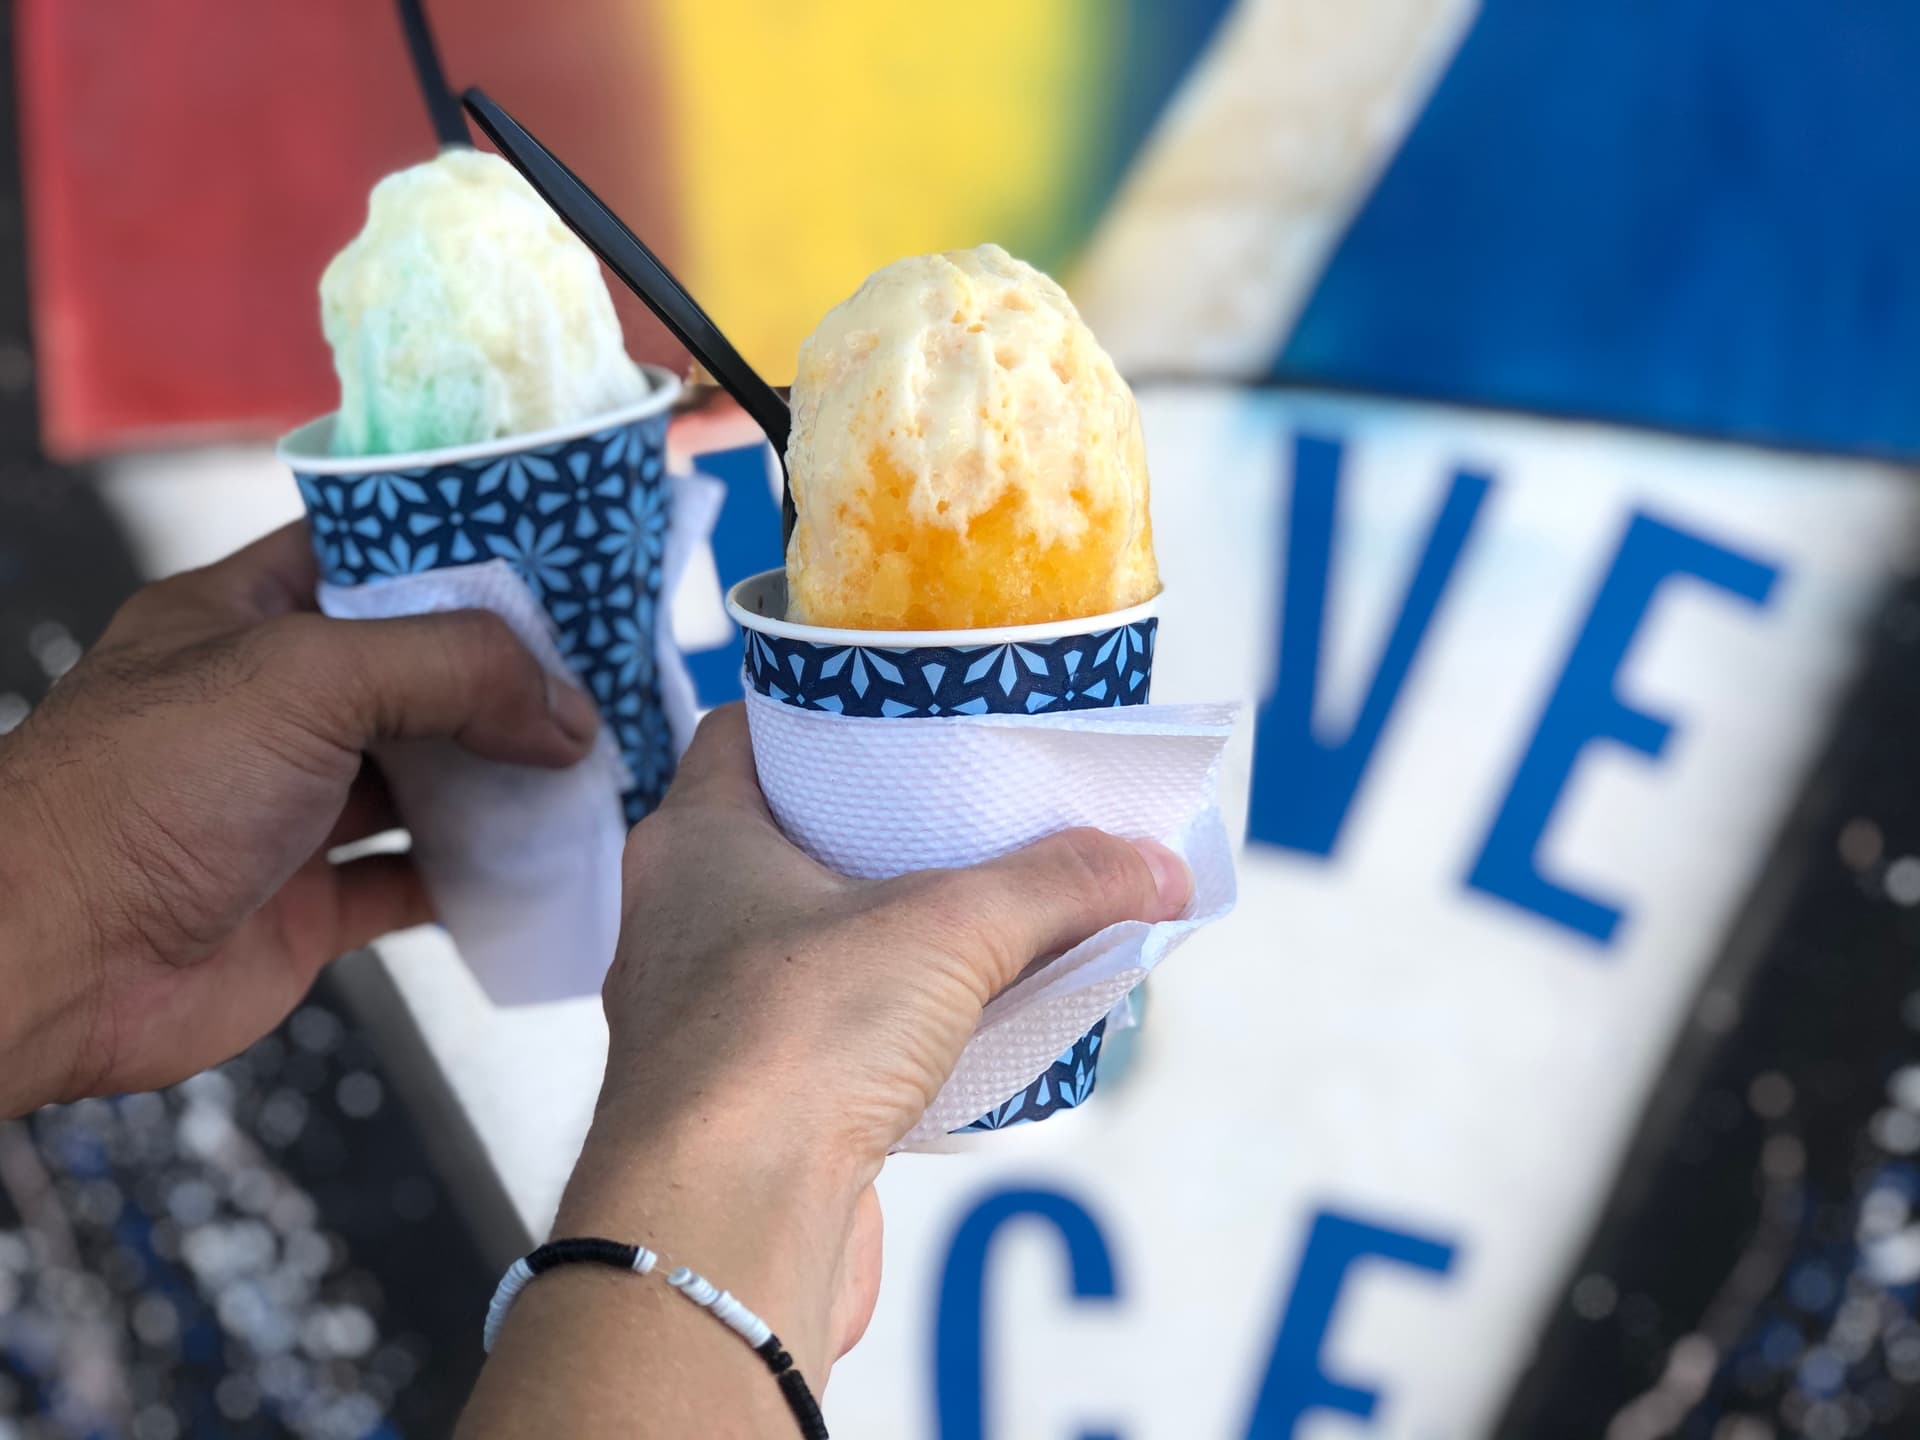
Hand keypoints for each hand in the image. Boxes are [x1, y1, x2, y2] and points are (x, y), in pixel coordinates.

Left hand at [0, 521, 598, 1115]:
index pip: (368, 557)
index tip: (558, 563)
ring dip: (504, 774)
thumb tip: (568, 712)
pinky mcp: (308, 902)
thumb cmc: (143, 793)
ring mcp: (291, 807)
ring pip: (426, 776)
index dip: (460, 554)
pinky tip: (545, 860)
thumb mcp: (305, 679)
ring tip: (598, 761)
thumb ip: (452, 671)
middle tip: (605, 670)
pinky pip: (415, 877)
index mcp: (243, 617)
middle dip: (506, 676)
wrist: (50, 963)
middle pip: (416, 672)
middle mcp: (270, 707)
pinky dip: (481, 873)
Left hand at [482, 703, 1188, 1426]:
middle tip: (973, 807)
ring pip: (808, 942)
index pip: (745, 733)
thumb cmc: (789, 1047)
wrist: (722, 1234)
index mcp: (695, 841)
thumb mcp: (949, 929)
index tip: (905, 713)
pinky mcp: (745, 1106)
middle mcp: (682, 921)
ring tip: (989, 911)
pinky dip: (889, 1021)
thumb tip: (1156, 866)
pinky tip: (963, 1025)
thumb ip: (1060, 885)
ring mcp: (706, 1018)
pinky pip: (826, 1034)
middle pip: (787, 837)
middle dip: (881, 824)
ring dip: (891, 932)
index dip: (823, 711)